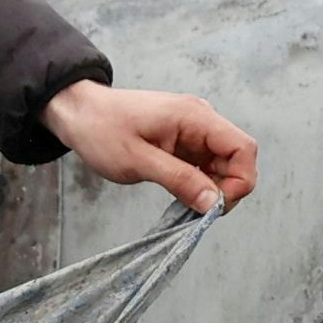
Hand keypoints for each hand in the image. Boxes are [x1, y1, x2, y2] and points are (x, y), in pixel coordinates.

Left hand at [42, 80, 258, 215]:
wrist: (79, 113)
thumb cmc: (101, 130)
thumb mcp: (138, 161)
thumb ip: (179, 180)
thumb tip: (214, 203)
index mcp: (195, 116)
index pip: (243, 148)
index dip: (239, 181)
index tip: (213, 205)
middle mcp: (201, 119)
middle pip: (237, 159)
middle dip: (226, 189)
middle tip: (197, 210)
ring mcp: (194, 131)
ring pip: (224, 165)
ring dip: (212, 188)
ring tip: (185, 202)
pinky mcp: (185, 141)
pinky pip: (206, 165)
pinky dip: (200, 183)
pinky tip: (182, 193)